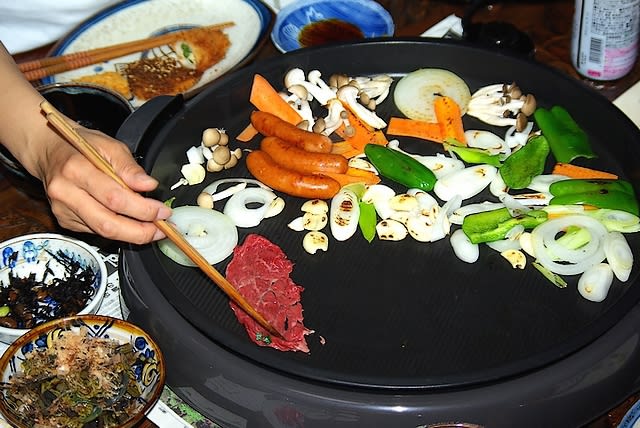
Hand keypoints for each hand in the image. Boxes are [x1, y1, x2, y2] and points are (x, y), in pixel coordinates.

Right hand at [36, 126, 171, 243]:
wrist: (49, 151)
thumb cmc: (80, 145)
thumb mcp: (109, 145)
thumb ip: (129, 167)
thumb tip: (148, 185)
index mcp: (76, 169)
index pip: (114, 198)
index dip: (143, 209)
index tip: (162, 212)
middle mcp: (65, 192)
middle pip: (107, 223)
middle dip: (140, 231)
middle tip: (162, 229)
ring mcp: (63, 209)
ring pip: (102, 232)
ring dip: (132, 234)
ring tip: (153, 229)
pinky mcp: (65, 220)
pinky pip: (96, 231)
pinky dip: (118, 230)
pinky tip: (131, 223)